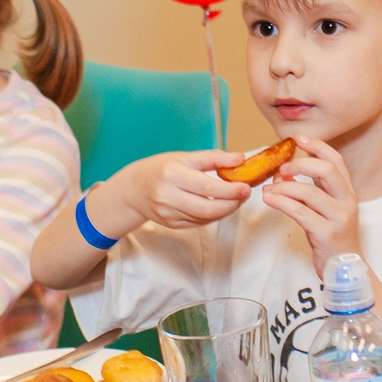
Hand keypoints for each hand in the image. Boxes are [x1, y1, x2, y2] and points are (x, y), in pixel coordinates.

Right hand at [109, 150, 251, 231]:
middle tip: (245, 194)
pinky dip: (214, 215)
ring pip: (206, 218)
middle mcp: (168, 196)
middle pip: (209, 208)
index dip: (230, 190)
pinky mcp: (172, 225)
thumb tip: (240, 158)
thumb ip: (214, 158)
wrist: (134, 188)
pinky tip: (220, 205)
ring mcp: (169, 214)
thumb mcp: (185, 157)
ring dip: (226, 210)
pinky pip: (199, 223)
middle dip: (232, 203)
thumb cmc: (162, 169)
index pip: (208, 187)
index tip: (246, 186)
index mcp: (172, 175)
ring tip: (236, 198)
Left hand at [254, 136, 359, 272]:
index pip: (337, 161)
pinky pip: (301, 212)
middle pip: (327, 170)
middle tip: (282, 168)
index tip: (299, 138)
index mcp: (347, 193)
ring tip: (268, 189)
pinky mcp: (327, 233)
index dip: (318, 146)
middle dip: (302, 164)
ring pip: (310, 192)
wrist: (344, 271)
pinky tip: (270, 200)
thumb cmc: (331, 239)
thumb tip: (283, 175)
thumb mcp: (325, 210)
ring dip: (285, 187)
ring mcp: (339, 218)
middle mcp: (347, 202)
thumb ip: (311, 192)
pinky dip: (282, 203)